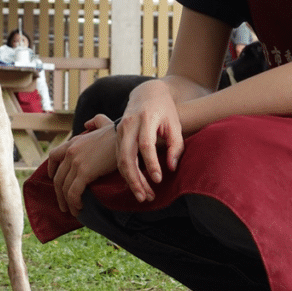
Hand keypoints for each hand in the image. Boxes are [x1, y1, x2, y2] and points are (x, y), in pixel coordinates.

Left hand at [47, 114, 118, 216]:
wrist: (127, 137)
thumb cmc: (119, 132)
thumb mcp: (103, 123)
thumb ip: (95, 122)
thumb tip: (88, 124)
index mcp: (74, 142)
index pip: (54, 156)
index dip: (52, 170)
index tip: (53, 179)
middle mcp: (71, 151)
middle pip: (58, 177)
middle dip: (59, 193)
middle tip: (63, 204)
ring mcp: (76, 162)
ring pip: (64, 187)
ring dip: (66, 202)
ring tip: (72, 211)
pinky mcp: (84, 172)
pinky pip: (73, 192)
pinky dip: (74, 202)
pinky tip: (79, 207)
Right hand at [115, 80, 183, 203]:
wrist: (146, 94)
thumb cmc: (165, 110)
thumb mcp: (175, 125)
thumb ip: (175, 146)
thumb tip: (170, 167)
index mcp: (146, 119)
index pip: (146, 145)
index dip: (151, 164)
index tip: (158, 180)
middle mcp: (129, 124)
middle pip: (127, 155)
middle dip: (134, 179)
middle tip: (145, 197)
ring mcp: (120, 130)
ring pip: (120, 160)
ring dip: (130, 180)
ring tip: (142, 196)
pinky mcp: (116, 137)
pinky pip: (118, 159)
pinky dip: (126, 174)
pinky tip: (136, 185)